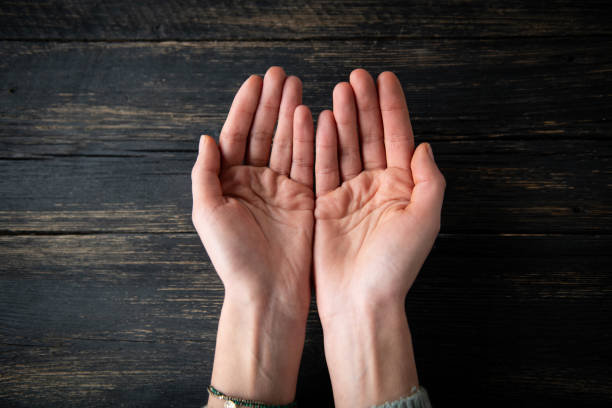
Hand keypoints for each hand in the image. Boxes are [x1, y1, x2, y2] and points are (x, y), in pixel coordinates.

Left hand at [191, 67, 313, 404]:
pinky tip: (311, 115)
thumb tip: (206, 138)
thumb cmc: (233, 257)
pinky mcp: (303, 198)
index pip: (235, 136)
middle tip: (280, 74)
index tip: (255, 81)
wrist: (268, 290)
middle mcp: (254, 182)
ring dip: (290, 113)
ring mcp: (280, 188)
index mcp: (227, 183)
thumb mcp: (207, 212)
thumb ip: (205, 173)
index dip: (245, 108)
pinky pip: (306, 162)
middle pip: (263, 133)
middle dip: (271, 103)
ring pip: (285, 142)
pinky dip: (309, 139)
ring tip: (296, 86)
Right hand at [313, 69, 444, 406]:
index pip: (397, 137)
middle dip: (365, 105)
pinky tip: (318, 121)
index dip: (392, 107)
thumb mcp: (425, 219)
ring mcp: (350, 195)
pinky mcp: (325, 205)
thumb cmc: (396, 266)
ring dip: (342, 118)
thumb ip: (429, 180)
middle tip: (356, 76)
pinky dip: (321, 144)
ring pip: (345, 147)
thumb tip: (423, 146)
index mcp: (403, 188)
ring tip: (338, 91)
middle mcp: (377, 187)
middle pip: (370, 136)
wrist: (361, 300)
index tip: (386, 79)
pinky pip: (323, 168)